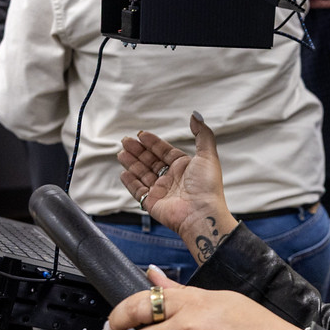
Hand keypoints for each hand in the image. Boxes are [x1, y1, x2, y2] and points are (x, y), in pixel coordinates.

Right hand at [117, 113, 237, 264]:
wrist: (202, 214)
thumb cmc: (207, 187)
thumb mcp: (208, 155)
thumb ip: (202, 134)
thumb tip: (195, 115)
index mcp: (184, 167)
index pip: (165, 152)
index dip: (153, 143)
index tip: (142, 134)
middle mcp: (172, 179)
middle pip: (151, 161)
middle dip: (138, 151)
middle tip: (125, 140)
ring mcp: (161, 191)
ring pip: (142, 174)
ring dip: (131, 163)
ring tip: (121, 152)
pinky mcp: (152, 203)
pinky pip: (138, 191)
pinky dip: (130, 182)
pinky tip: (124, 172)